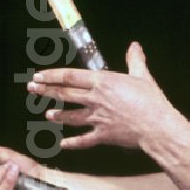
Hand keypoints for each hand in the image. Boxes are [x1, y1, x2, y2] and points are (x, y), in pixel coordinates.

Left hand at [29, 42, 176, 151]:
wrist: (156, 126)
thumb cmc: (151, 100)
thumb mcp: (142, 75)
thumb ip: (135, 60)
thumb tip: (134, 46)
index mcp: (103, 82)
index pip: (71, 76)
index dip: (52, 75)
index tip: (39, 75)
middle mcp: (96, 99)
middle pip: (66, 94)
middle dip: (47, 91)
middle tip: (32, 89)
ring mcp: (97, 118)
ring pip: (72, 116)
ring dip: (58, 115)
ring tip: (47, 114)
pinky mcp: (103, 135)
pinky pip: (84, 140)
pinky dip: (73, 143)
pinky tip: (63, 144)